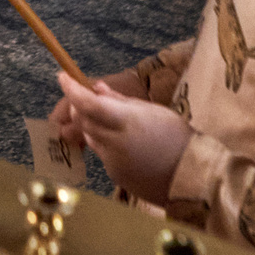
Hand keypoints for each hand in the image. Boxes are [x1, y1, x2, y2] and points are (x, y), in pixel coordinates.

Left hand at [54, 73, 193, 202]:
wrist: (192, 177)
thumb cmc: (177, 138)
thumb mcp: (153, 111)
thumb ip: (120, 101)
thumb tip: (97, 88)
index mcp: (127, 121)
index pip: (88, 103)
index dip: (71, 89)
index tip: (62, 77)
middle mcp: (115, 142)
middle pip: (83, 120)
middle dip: (80, 107)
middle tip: (87, 99)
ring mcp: (113, 162)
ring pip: (91, 138)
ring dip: (93, 126)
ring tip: (116, 124)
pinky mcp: (115, 176)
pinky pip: (103, 155)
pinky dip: (107, 145)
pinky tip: (129, 147)